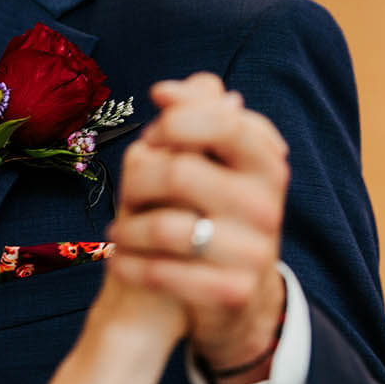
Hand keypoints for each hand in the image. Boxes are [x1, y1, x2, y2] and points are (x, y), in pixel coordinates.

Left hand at [106, 73, 288, 383]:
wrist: (239, 291)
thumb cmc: (214, 207)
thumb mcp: (215, 158)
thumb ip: (196, 114)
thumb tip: (165, 92)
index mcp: (265, 164)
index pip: (225, 124)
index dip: (178, 120)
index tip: (152, 131)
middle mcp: (266, 206)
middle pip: (178, 172)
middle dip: (137, 179)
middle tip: (128, 190)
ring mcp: (254, 252)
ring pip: (166, 227)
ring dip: (128, 228)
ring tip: (118, 231)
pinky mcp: (232, 291)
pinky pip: (162, 273)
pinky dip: (130, 265)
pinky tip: (120, 260)